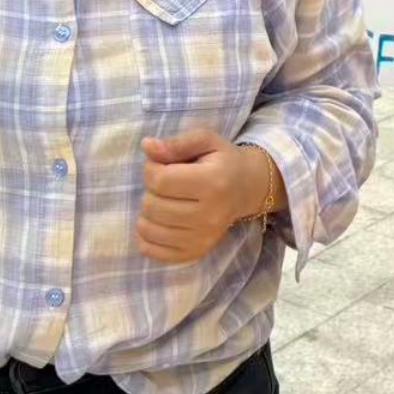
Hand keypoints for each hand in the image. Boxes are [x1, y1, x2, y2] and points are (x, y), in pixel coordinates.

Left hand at [137, 130, 270, 263]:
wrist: (247, 188)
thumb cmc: (223, 161)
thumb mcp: (206, 141)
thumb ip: (177, 143)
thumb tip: (147, 146)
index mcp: (213, 182)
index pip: (160, 180)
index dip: (151, 169)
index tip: (160, 165)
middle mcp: (210, 215)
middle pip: (152, 206)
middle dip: (150, 191)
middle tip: (164, 184)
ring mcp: (203, 238)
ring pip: (149, 230)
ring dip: (147, 213)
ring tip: (162, 202)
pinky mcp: (196, 252)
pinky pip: (153, 251)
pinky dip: (146, 237)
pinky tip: (157, 223)